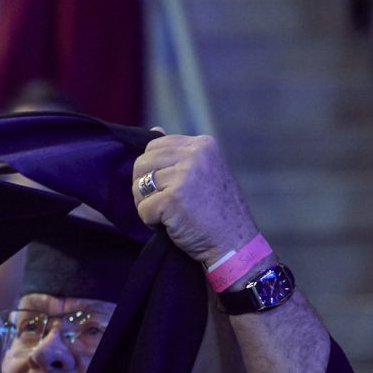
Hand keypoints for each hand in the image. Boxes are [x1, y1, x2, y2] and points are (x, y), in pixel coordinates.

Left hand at [132, 133, 261, 271]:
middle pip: (142, 163)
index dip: (152, 170)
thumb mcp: (203, 171)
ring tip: (169, 214)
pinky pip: (143, 208)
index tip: (169, 187)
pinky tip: (171, 224)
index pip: (154, 146)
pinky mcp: (173, 199)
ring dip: (147, 205)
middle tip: (165, 204)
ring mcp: (184, 176)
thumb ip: (178, 153)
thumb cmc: (216, 211)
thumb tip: (153, 130)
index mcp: (202, 144)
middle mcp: (194, 155)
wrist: (234, 242)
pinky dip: (151, 221)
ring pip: (138, 186)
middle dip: (144, 187)